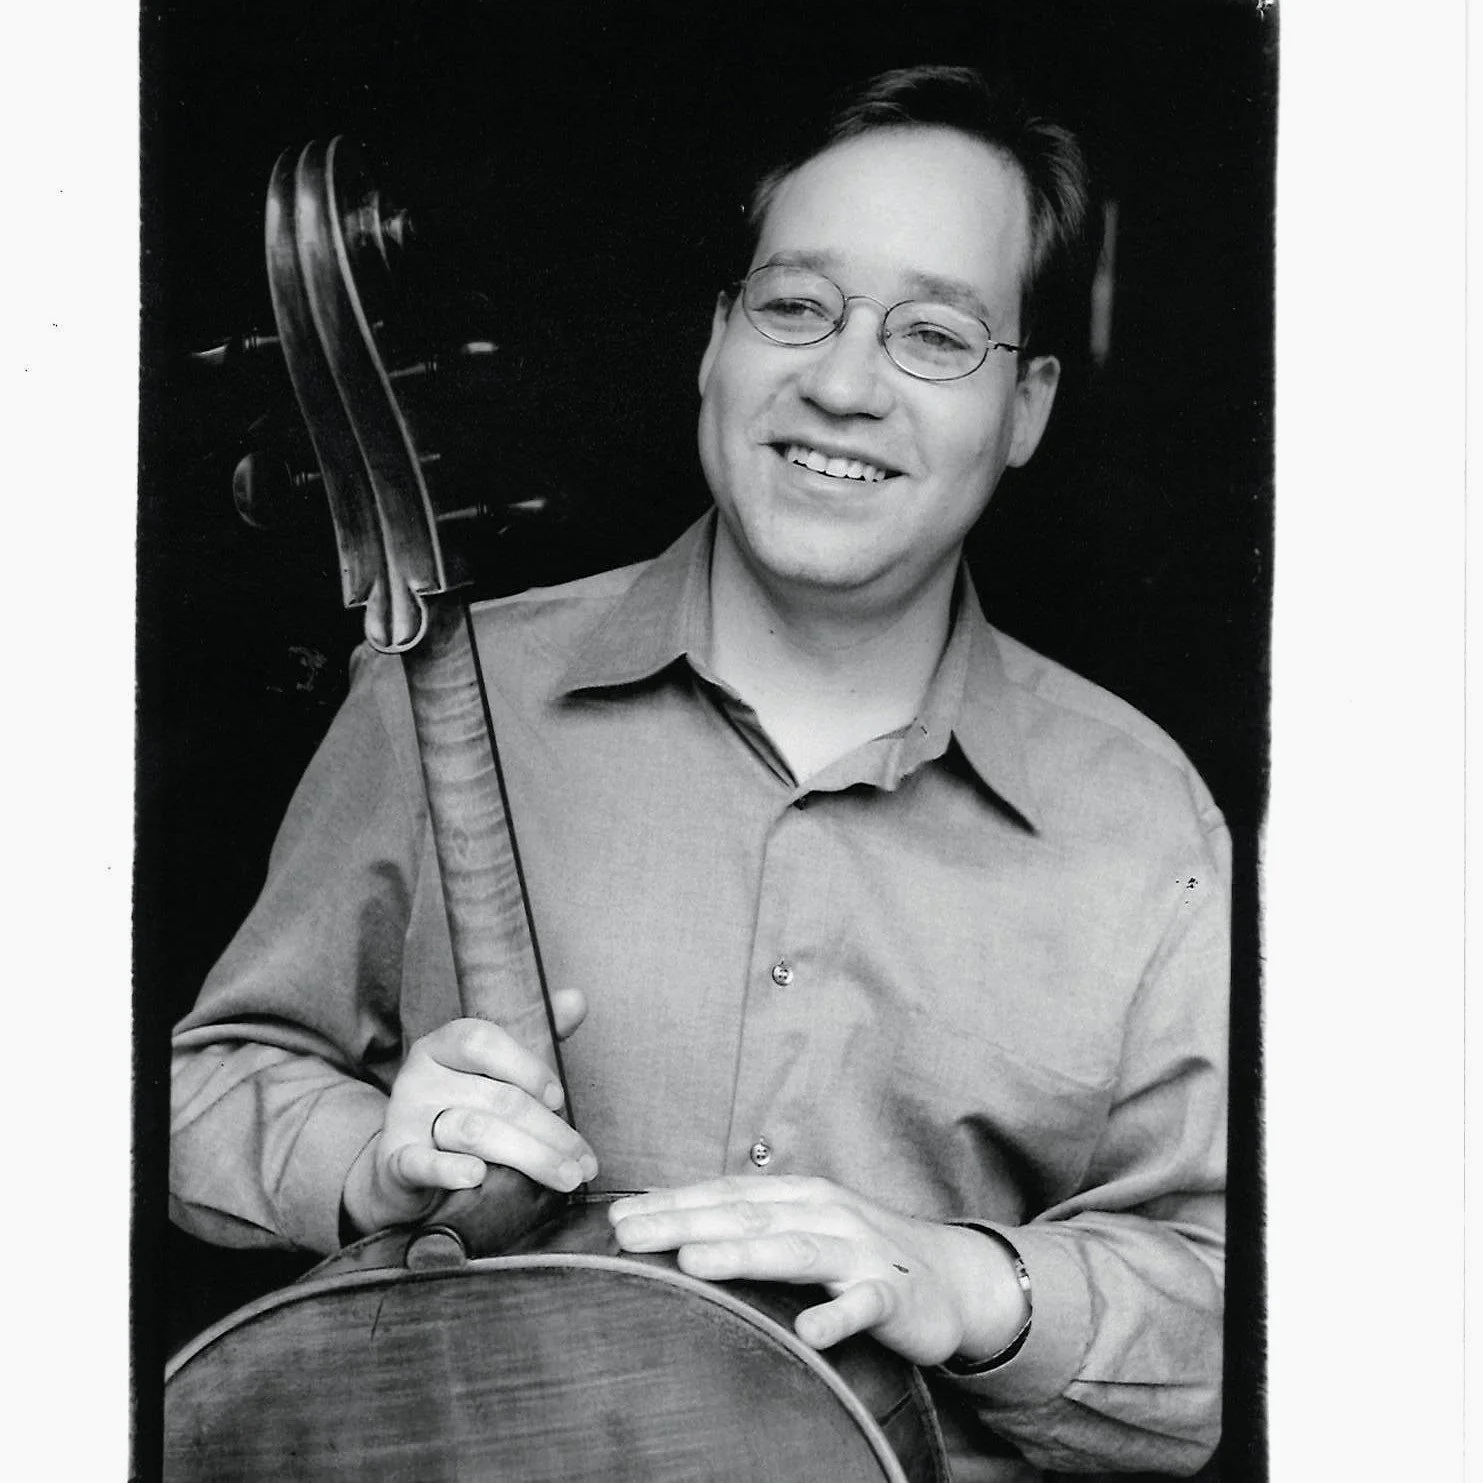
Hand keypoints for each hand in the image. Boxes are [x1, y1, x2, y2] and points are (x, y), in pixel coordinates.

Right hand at [342, 988, 596, 1234]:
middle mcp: (421, 1076)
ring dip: (529, 1156)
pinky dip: (449, 1170)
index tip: (560, 1099)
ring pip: (473, 1131)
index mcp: (443, 1045)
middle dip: (550, 1131)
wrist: (401, 1171)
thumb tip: (576, 999)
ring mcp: (406, 1119)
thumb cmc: (461, 1110)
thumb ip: (535, 1038)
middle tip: (584, 1163)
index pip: (484, 1041)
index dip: (528, 1067)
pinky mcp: (395, 1163)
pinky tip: (476, 1176)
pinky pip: (420, 1163)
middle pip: (496, 1097)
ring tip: (566, 1178)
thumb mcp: (494, 1072)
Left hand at [608, 1175, 1027, 1366]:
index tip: (617, 1216)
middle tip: (628, 1235)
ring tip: (695, 1261)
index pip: (726, 1194)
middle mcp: (825, 1213)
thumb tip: (676, 1225)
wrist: (954, 1276)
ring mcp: (860, 1252)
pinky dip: (838, 1315)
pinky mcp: (894, 1295)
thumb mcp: (805, 1226)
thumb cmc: (862, 1251)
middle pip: (747, 1215)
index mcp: (799, 1195)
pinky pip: (864, 1305)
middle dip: (685, 1221)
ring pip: (796, 1250)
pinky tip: (812, 1330)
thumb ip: (752, 1224)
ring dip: (744, 1253)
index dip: (672, 1202)